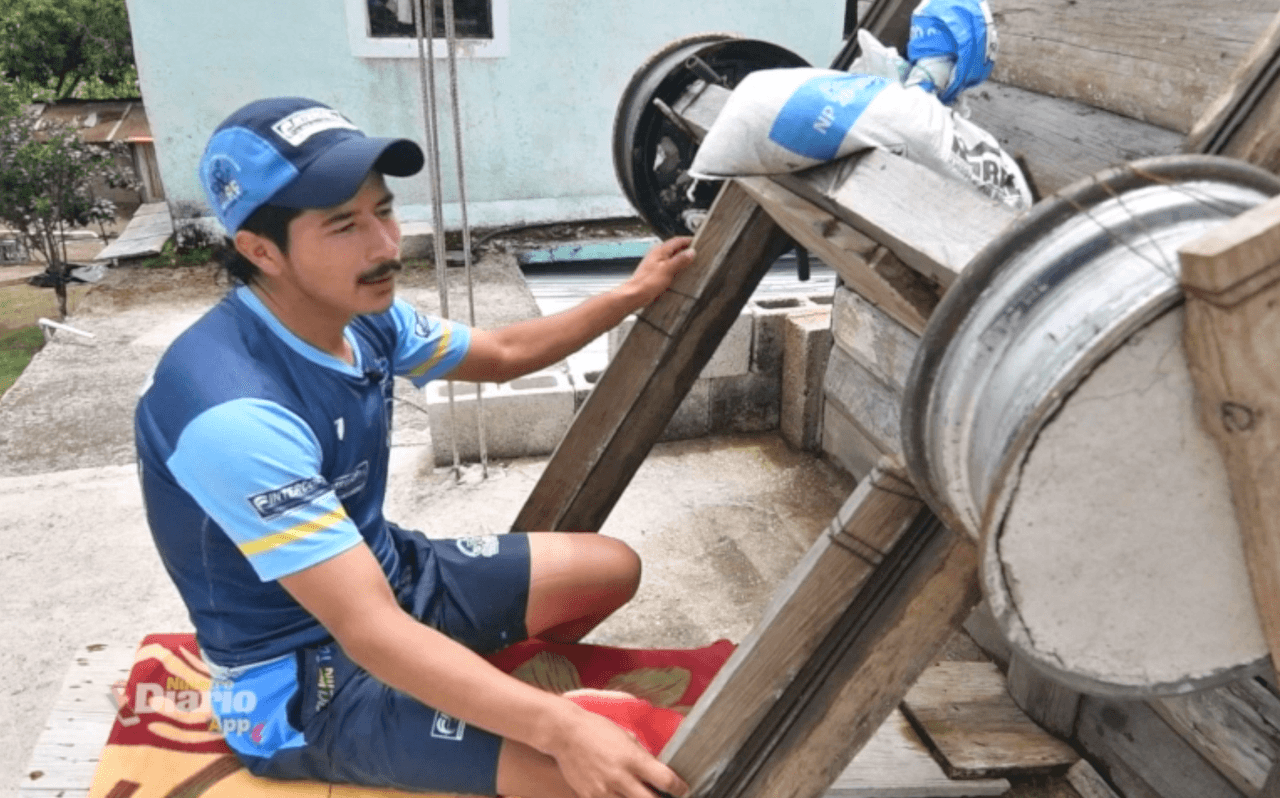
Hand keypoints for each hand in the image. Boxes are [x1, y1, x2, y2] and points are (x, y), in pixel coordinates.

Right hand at [547, 702, 688, 797]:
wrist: (564, 733)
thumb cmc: (597, 729)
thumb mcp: (627, 737)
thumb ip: (642, 756)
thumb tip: (656, 771)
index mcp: (632, 758)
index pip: (665, 780)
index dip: (679, 788)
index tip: (683, 790)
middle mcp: (619, 777)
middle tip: (664, 796)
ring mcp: (603, 790)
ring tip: (639, 793)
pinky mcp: (588, 797)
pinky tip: (619, 792)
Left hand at [626, 237, 695, 305]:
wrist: (635, 294)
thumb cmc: (648, 282)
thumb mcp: (668, 269)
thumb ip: (680, 260)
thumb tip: (691, 252)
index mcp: (660, 250)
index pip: (678, 240)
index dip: (688, 241)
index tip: (698, 243)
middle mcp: (657, 254)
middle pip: (674, 248)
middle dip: (685, 250)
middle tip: (696, 254)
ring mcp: (655, 263)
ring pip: (671, 257)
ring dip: (680, 259)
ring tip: (690, 264)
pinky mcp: (654, 272)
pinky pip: (667, 266)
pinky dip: (674, 267)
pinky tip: (678, 274)